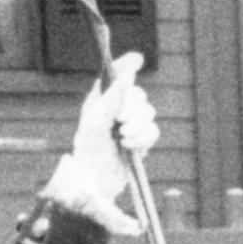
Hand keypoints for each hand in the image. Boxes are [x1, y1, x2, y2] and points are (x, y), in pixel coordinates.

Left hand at [44, 52, 159, 232]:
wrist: (97, 184)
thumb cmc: (89, 152)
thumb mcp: (98, 121)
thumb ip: (113, 96)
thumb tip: (128, 72)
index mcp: (100, 101)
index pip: (115, 76)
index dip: (126, 65)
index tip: (137, 59)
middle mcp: (115, 110)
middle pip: (138, 95)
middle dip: (133, 110)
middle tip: (120, 124)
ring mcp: (129, 125)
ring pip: (149, 113)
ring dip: (138, 128)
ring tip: (124, 140)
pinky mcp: (140, 140)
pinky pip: (153, 131)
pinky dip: (144, 140)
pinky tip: (132, 150)